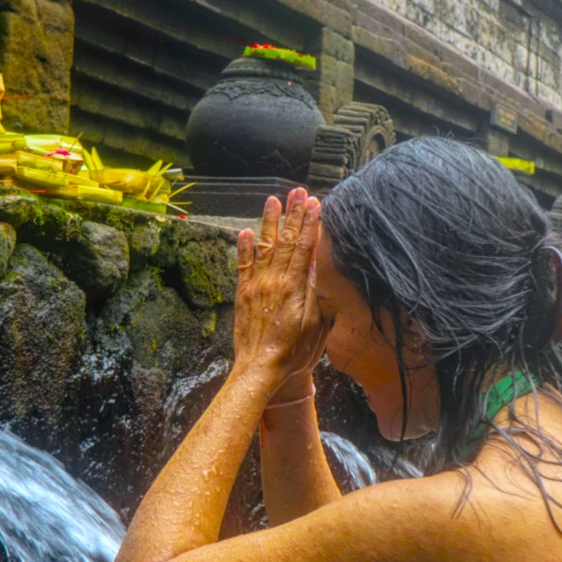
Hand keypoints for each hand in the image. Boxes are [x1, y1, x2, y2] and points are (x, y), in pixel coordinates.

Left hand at [233, 188, 327, 392]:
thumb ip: (316, 293)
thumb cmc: (294, 354)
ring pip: (265, 246)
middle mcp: (273, 281)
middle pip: (286, 241)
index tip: (315, 203)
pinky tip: (246, 231)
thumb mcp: (316, 326)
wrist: (260, 370)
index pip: (304, 247)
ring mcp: (256, 286)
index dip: (310, 223)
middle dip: (294, 214)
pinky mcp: (243, 294)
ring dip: (270, 222)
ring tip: (274, 200)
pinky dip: (244, 247)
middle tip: (299, 191)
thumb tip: (318, 264)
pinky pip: (243, 265)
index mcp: (294, 287)